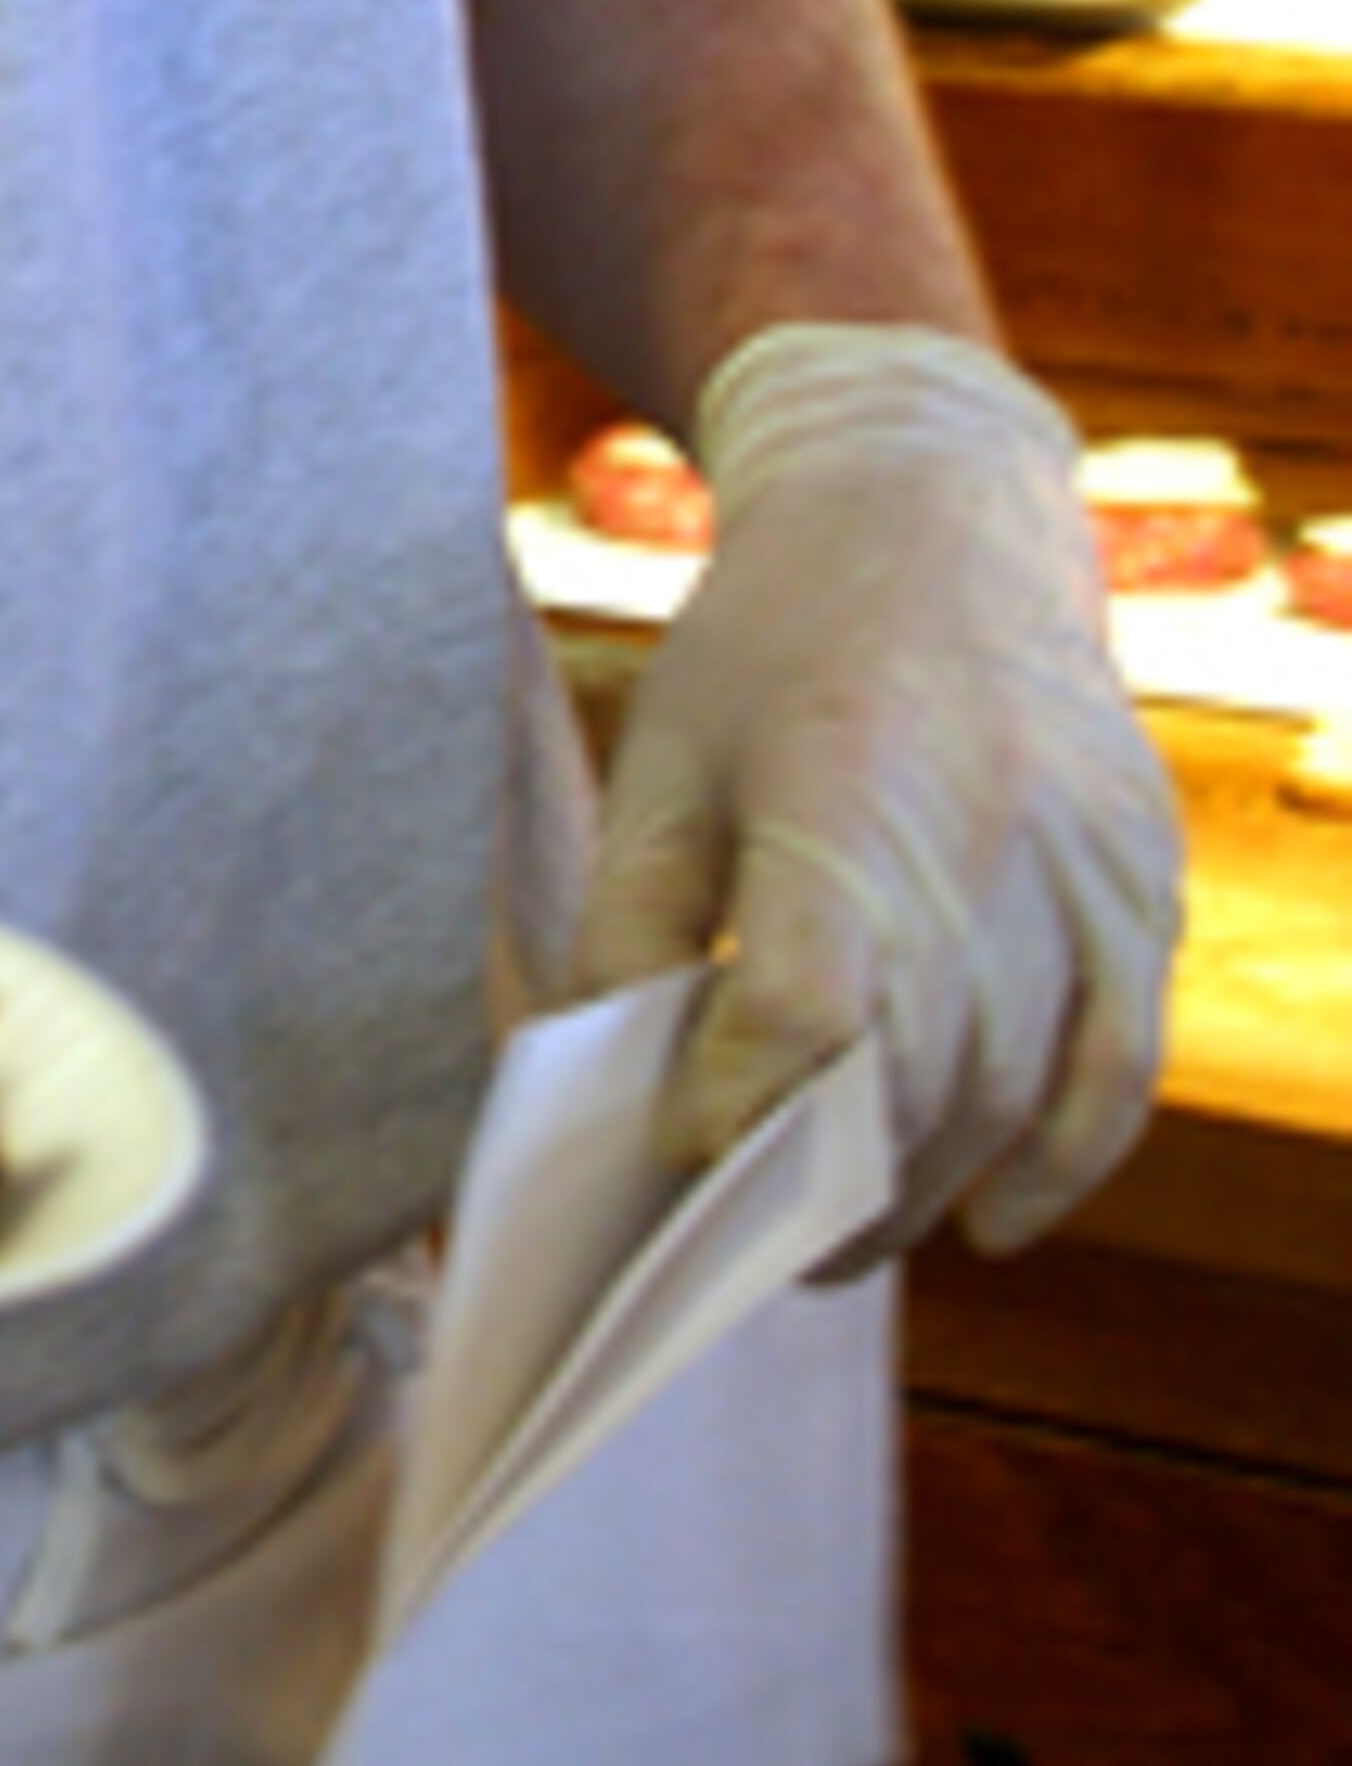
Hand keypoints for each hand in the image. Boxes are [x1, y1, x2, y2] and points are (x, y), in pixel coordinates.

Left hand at [574, 324, 1181, 1259]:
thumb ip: (629, 931)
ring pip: (1011, 1097)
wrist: (936, 515)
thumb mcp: (663, 760)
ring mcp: (1084, 870)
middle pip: (913, 1084)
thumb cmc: (770, 644)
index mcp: (841, 795)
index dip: (736, 1108)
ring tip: (842, 1233)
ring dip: (926, 1189)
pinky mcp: (1144, 886)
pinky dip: (1062, 1163)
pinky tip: (993, 1220)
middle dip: (824, 1193)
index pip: (802, 1016)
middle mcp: (982, 840)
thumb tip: (621, 1098)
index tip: (685, 1151)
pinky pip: (1119, 1069)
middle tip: (751, 1250)